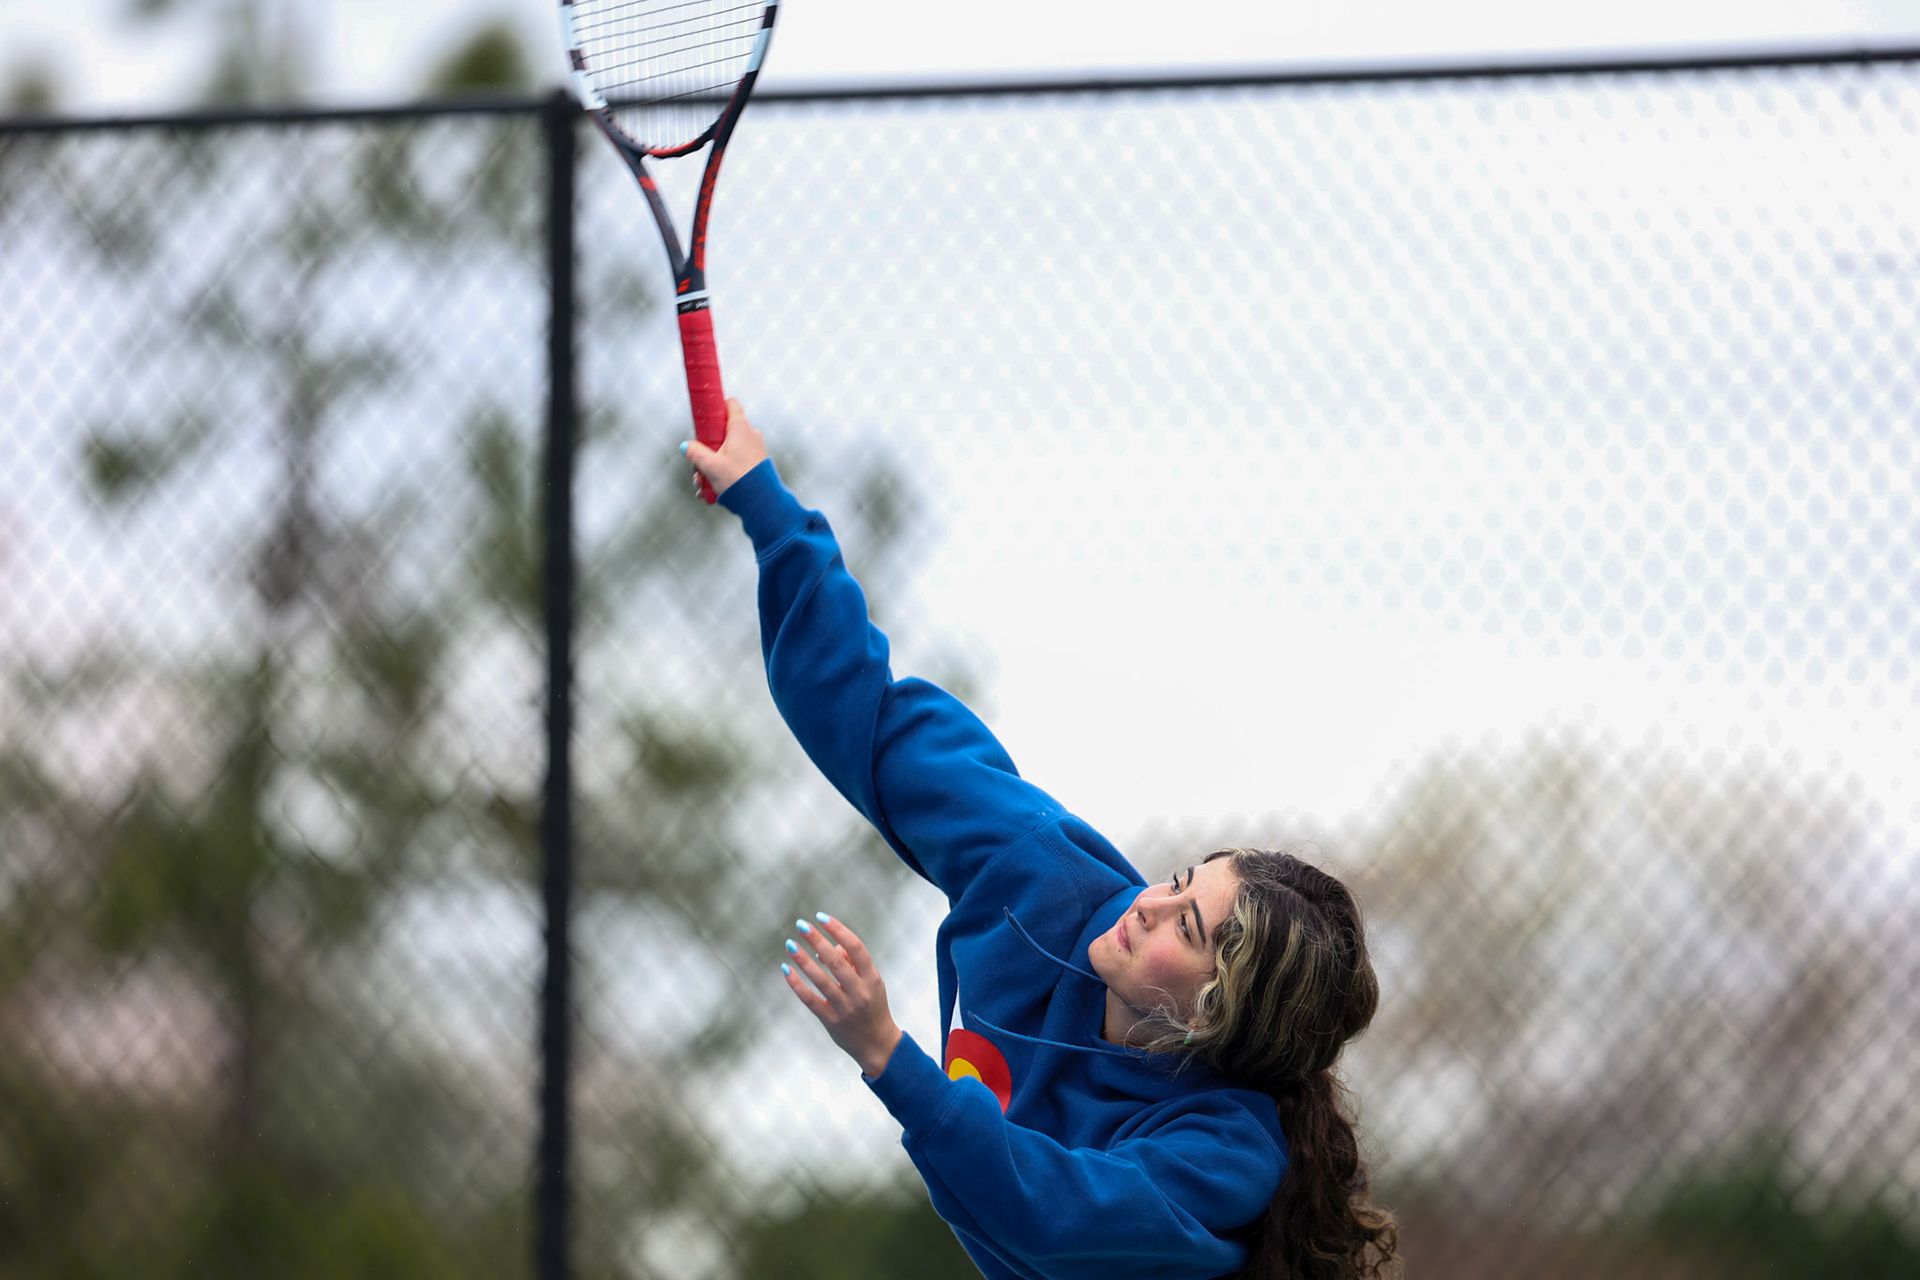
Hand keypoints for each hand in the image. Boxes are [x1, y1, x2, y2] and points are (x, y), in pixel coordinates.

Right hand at [682, 399, 766, 499]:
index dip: (717, 406)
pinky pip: (736, 462)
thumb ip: (695, 453)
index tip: (705, 416)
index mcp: (740, 428)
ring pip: (727, 450)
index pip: (730, 404)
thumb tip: (686, 447)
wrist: (762, 502)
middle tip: (698, 464)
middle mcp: (750, 435)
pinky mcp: (757, 463)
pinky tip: (711, 489)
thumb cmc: (738, 480)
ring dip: (713, 464)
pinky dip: (724, 471)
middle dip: (707, 447)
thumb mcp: (710, 466)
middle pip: (723, 432)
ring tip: (702, 483)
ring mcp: (755, 449)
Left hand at [782, 914, 903, 1079]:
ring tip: (790, 944)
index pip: (856, 947)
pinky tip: (786, 970)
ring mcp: (845, 1008)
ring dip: (803, 960)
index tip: (821, 917)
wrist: (877, 1044)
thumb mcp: (871, 983)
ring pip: (820, 980)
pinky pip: (810, 999)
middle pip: (836, 961)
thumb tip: (829, 946)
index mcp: (872, 978)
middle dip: (817, 940)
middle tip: (801, 925)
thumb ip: (854, 963)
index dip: (838, 930)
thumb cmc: (872, 1005)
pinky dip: (797, 984)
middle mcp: (860, 992)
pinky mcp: (831, 1021)